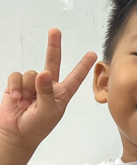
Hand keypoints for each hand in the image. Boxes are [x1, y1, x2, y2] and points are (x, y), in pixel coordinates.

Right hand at [0, 29, 96, 162]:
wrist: (16, 133)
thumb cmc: (37, 127)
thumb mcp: (48, 112)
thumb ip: (46, 93)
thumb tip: (43, 73)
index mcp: (62, 93)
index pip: (75, 77)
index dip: (83, 66)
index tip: (93, 54)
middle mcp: (49, 86)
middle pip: (53, 61)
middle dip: (53, 46)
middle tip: (55, 31)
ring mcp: (33, 84)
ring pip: (31, 73)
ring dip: (27, 88)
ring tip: (25, 103)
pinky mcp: (18, 85)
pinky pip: (16, 76)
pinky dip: (15, 87)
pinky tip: (16, 99)